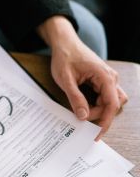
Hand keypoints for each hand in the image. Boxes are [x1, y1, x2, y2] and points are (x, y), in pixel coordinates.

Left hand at [37, 16, 127, 139]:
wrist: (65, 44)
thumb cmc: (65, 58)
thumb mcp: (66, 80)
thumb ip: (75, 98)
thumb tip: (83, 117)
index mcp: (105, 77)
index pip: (111, 104)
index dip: (105, 121)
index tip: (96, 133)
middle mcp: (111, 78)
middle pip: (112, 105)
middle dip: (99, 115)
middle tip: (81, 120)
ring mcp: (108, 79)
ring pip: (110, 101)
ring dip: (98, 110)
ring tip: (81, 113)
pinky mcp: (102, 80)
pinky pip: (104, 96)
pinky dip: (96, 104)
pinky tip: (84, 107)